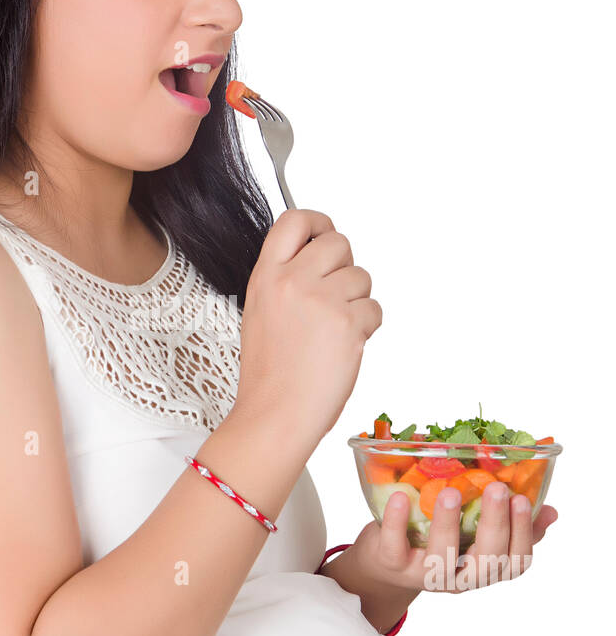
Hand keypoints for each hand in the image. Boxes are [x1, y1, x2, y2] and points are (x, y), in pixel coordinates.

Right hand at [235, 209, 381, 458]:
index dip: (318, 223)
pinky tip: (344, 346)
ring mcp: (322, 300)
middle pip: (338, 242)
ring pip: (362, 277)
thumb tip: (321, 261)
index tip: (324, 234)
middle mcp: (293, 281)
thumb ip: (286, 279)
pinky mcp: (348, 323)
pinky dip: (367, 327)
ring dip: (357, 301)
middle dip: (344, 266)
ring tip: (334, 331)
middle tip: (335, 296)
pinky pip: (375, 308)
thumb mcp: (261, 311)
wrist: (276, 414)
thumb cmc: (270, 373)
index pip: (295, 221)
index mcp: (266, 276)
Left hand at [344, 482, 558, 596]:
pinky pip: (395, 548)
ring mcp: (424, 575)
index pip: (516, 562)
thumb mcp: (475, 535)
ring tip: (451, 491)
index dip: (524, 534)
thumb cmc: (437, 540)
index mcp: (485, 569)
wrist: (384, 562)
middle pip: (487, 562)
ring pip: (442, 559)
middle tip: (498, 489)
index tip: (522, 500)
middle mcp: (460, 579)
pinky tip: (401, 496)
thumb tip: (550, 510)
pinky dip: (396, 522)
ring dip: (448, 523)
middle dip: (495, 524)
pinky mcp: (392, 564)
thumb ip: (512, 524)